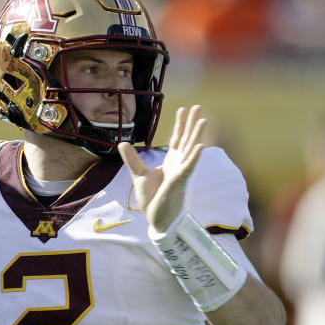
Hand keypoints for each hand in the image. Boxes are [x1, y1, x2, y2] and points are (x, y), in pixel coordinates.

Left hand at [119, 105, 206, 232]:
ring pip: (191, 150)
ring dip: (197, 135)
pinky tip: (200, 146)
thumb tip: (122, 143)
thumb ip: (132, 159)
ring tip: (203, 120)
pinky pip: (188, 167)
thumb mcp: (138, 174)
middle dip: (192, 123)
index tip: (183, 109)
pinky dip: (194, 157)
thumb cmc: (151, 198)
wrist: (156, 217)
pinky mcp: (180, 182)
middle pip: (187, 139)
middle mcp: (179, 164)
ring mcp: (181, 172)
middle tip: (199, 107)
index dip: (180, 124)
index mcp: (171, 162)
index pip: (177, 139)